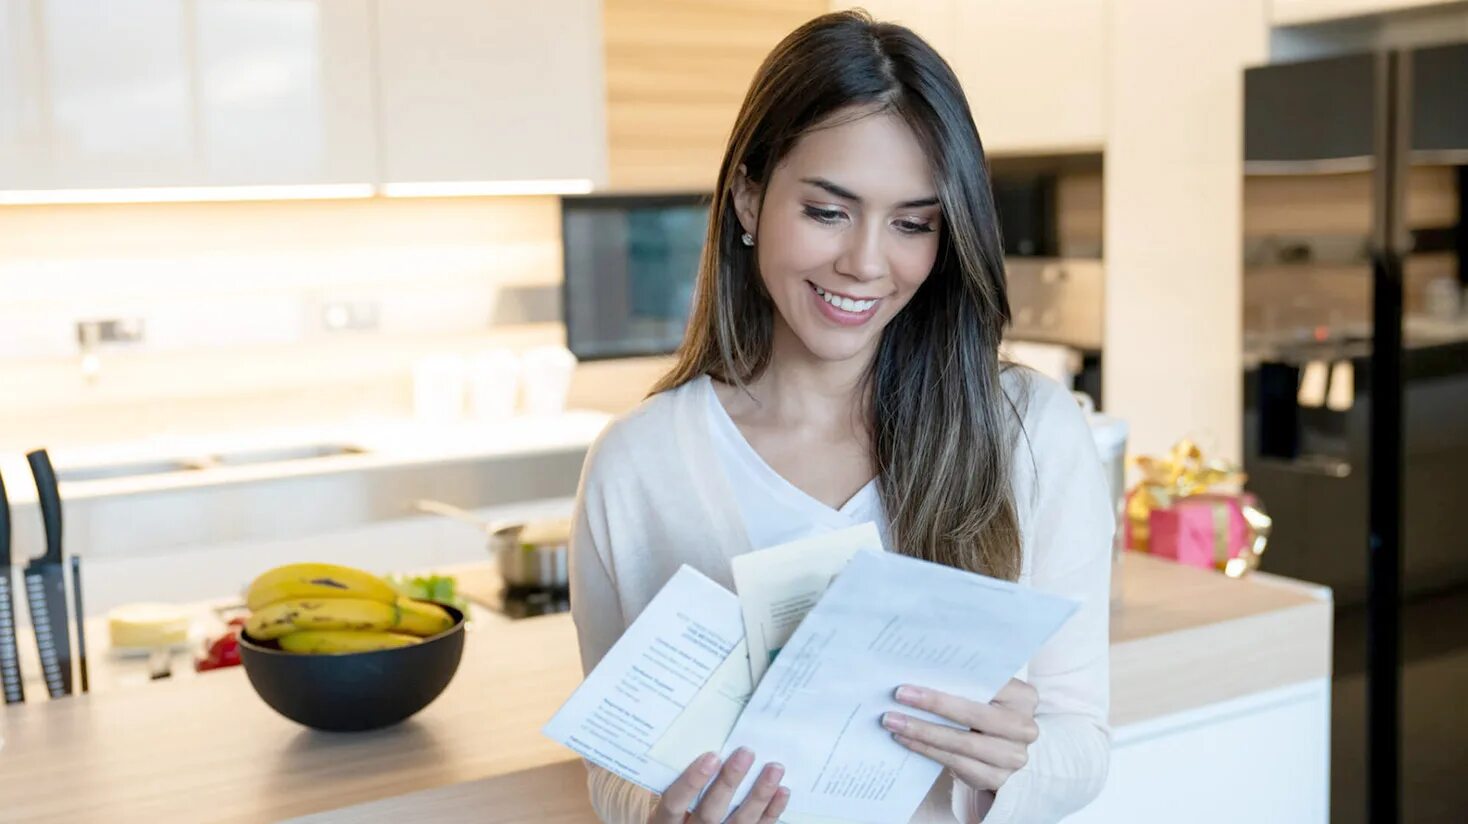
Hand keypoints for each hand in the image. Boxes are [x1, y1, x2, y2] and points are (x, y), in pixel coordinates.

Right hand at [648, 748, 789, 823]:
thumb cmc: (681, 812)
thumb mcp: (673, 804)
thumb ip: (683, 783)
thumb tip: (707, 743)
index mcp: (667, 822)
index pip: (674, 804)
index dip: (690, 782)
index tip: (710, 757)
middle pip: (709, 813)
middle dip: (729, 783)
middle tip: (746, 753)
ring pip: (740, 823)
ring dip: (759, 795)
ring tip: (774, 768)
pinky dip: (772, 811)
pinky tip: (782, 791)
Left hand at [881, 679, 1039, 793]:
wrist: (1004, 747)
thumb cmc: (988, 709)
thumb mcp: (986, 691)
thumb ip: (966, 680)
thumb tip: (920, 668)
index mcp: (1023, 697)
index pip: (985, 685)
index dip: (951, 681)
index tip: (915, 678)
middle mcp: (1024, 728)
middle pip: (973, 715)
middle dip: (933, 705)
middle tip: (899, 696)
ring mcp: (1013, 757)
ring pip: (961, 743)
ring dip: (923, 732)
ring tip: (894, 722)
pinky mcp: (996, 778)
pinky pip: (956, 763)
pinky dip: (927, 750)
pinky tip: (907, 739)